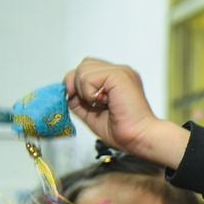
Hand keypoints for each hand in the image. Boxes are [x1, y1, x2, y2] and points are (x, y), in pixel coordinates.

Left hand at [63, 59, 188, 167]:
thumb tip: (64, 90)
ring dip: (84, 91)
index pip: (88, 70)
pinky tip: (104, 103)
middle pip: (84, 65)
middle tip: (91, 104)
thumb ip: (78, 99)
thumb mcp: (91, 113)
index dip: (78, 85)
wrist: (139, 138)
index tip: (85, 103)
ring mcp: (121, 71)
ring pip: (83, 69)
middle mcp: (120, 72)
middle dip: (77, 85)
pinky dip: (88, 93)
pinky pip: (87, 77)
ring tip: (101, 105)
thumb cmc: (123, 130)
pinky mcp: (119, 75)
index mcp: (116, 80)